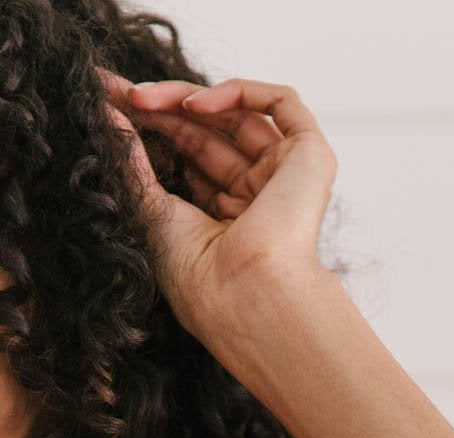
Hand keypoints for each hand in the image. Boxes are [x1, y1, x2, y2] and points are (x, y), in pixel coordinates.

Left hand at [98, 71, 336, 348]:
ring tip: (143, 98)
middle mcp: (260, 197)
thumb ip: (133, 162)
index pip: (191, 156)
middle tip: (119, 92)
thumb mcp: (154, 212)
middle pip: (210, 132)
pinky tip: (195, 103)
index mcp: (229, 218)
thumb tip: (108, 115)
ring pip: (238, 114)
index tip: (109, 105)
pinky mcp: (312, 158)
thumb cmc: (203, 280)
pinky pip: (281, 102)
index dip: (152, 126)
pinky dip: (237, 91)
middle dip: (162, 107)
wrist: (245, 297)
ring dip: (186, 98)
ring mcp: (287, 177)